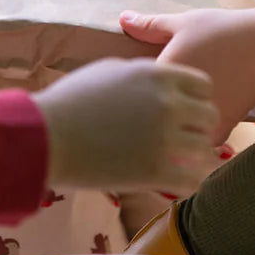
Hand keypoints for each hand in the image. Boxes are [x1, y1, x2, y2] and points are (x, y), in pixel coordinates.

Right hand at [32, 58, 217, 193]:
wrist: (45, 137)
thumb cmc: (70, 100)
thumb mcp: (107, 70)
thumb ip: (140, 73)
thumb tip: (155, 76)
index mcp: (157, 75)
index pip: (204, 85)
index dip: (196, 99)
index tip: (186, 111)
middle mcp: (168, 103)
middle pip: (210, 116)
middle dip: (198, 127)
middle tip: (185, 138)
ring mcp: (164, 138)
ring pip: (205, 149)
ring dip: (193, 157)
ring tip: (180, 163)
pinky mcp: (155, 171)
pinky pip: (192, 180)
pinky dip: (187, 184)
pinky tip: (174, 183)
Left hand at [120, 5, 254, 144]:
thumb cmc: (220, 30)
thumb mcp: (182, 23)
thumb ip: (150, 26)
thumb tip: (122, 19)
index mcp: (160, 78)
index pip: (132, 97)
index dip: (133, 97)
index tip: (134, 96)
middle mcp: (175, 105)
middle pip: (150, 123)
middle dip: (148, 122)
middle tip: (146, 118)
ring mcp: (196, 121)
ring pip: (175, 140)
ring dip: (172, 137)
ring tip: (169, 129)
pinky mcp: (218, 131)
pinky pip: (198, 147)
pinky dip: (196, 143)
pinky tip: (194, 131)